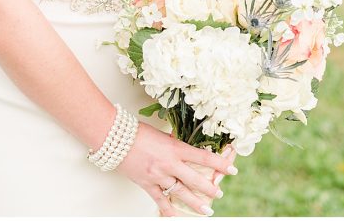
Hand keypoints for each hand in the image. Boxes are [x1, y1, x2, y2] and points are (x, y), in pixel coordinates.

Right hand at [116, 122, 236, 216]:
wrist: (111, 135)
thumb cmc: (134, 131)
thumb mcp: (160, 134)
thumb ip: (173, 144)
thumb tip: (185, 150)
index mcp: (174, 147)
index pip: (203, 158)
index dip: (220, 164)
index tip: (232, 169)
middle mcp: (169, 163)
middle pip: (196, 180)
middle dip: (210, 188)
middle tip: (218, 192)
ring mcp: (158, 175)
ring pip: (181, 193)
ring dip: (196, 203)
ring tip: (206, 210)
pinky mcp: (146, 183)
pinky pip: (160, 200)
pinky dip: (169, 211)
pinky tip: (176, 217)